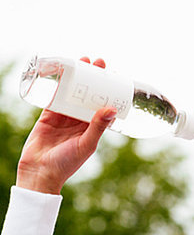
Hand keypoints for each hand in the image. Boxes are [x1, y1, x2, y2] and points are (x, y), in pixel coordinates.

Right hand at [16, 58, 116, 194]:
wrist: (40, 173)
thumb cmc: (67, 163)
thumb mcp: (86, 144)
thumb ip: (98, 127)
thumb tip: (112, 109)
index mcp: (92, 127)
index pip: (102, 103)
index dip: (107, 89)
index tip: (112, 74)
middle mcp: (79, 120)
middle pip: (88, 94)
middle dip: (93, 78)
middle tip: (97, 62)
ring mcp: (63, 117)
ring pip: (71, 93)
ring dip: (76, 78)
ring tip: (81, 61)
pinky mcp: (48, 116)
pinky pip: (54, 97)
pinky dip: (57, 85)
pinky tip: (61, 72)